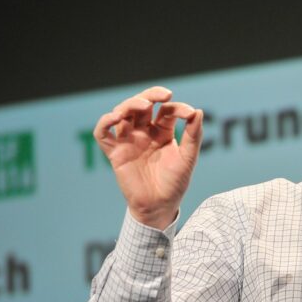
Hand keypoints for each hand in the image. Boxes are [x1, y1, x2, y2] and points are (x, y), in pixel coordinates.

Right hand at [93, 86, 202, 228]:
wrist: (160, 206)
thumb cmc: (175, 183)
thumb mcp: (188, 158)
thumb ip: (193, 136)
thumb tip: (198, 111)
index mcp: (163, 132)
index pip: (166, 111)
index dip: (178, 108)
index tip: (190, 113)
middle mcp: (144, 133)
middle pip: (141, 105)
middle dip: (151, 95)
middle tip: (164, 94)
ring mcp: (128, 141)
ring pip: (122, 113)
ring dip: (130, 104)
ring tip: (144, 105)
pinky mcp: (115, 152)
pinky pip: (102, 133)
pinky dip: (105, 122)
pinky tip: (116, 117)